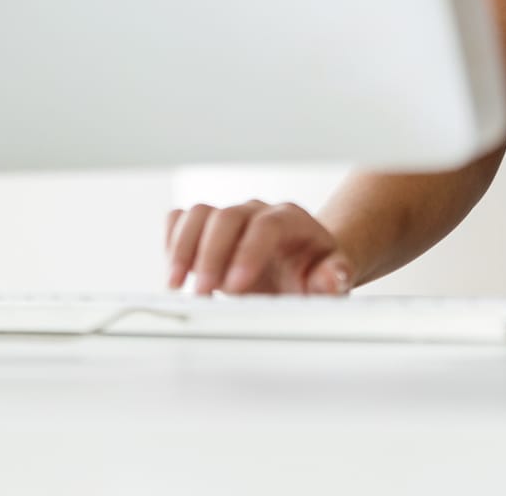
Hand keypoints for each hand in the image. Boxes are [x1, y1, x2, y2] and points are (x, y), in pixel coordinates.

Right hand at [164, 201, 352, 295]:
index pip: (267, 224)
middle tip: (204, 293)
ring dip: (184, 248)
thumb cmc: (315, 275)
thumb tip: (333, 276)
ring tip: (178, 285)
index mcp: (291, 220)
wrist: (302, 268)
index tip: (235, 287)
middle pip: (228, 216)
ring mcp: (231, 218)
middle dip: (212, 254)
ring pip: (199, 213)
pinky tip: (175, 273)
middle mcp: (258, 212)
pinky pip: (181, 220)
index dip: (248, 252)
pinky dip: (172, 243)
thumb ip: (333, 278)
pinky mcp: (208, 228)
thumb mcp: (331, 282)